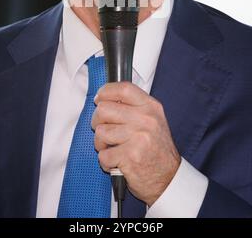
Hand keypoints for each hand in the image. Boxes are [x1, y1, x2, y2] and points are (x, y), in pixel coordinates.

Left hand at [91, 82, 180, 205]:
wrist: (168, 178)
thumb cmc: (156, 149)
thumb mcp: (153, 120)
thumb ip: (133, 107)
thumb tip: (104, 98)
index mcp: (151, 107)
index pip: (123, 89)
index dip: (106, 91)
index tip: (99, 98)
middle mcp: (146, 120)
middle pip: (104, 109)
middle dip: (97, 121)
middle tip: (105, 130)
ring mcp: (138, 138)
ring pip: (100, 132)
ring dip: (101, 144)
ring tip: (113, 148)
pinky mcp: (130, 156)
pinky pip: (103, 155)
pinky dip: (106, 162)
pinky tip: (117, 162)